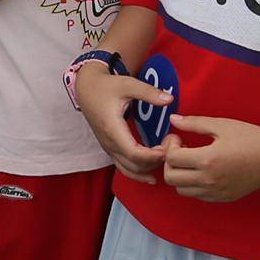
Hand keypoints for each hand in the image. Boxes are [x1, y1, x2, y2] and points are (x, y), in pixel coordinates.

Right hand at [75, 65, 171, 181]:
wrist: (86, 90)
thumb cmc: (106, 87)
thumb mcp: (128, 85)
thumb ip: (148, 92)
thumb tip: (169, 100)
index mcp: (113, 129)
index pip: (135, 153)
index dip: (153, 155)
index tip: (169, 146)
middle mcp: (109, 143)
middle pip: (134, 165)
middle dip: (156, 161)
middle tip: (172, 147)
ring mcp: (108, 148)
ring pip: (129, 171)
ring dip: (149, 169)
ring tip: (166, 159)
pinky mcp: (110, 149)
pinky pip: (124, 168)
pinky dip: (139, 173)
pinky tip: (152, 174)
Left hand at [162, 115, 259, 203]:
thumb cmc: (251, 137)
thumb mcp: (222, 125)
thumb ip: (194, 123)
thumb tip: (173, 120)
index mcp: (208, 159)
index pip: (171, 159)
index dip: (170, 146)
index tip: (178, 138)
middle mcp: (209, 180)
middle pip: (171, 178)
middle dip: (169, 162)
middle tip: (180, 150)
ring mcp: (216, 192)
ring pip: (181, 190)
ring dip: (180, 175)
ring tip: (191, 161)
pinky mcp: (222, 198)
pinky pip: (197, 195)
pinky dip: (193, 184)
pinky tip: (203, 170)